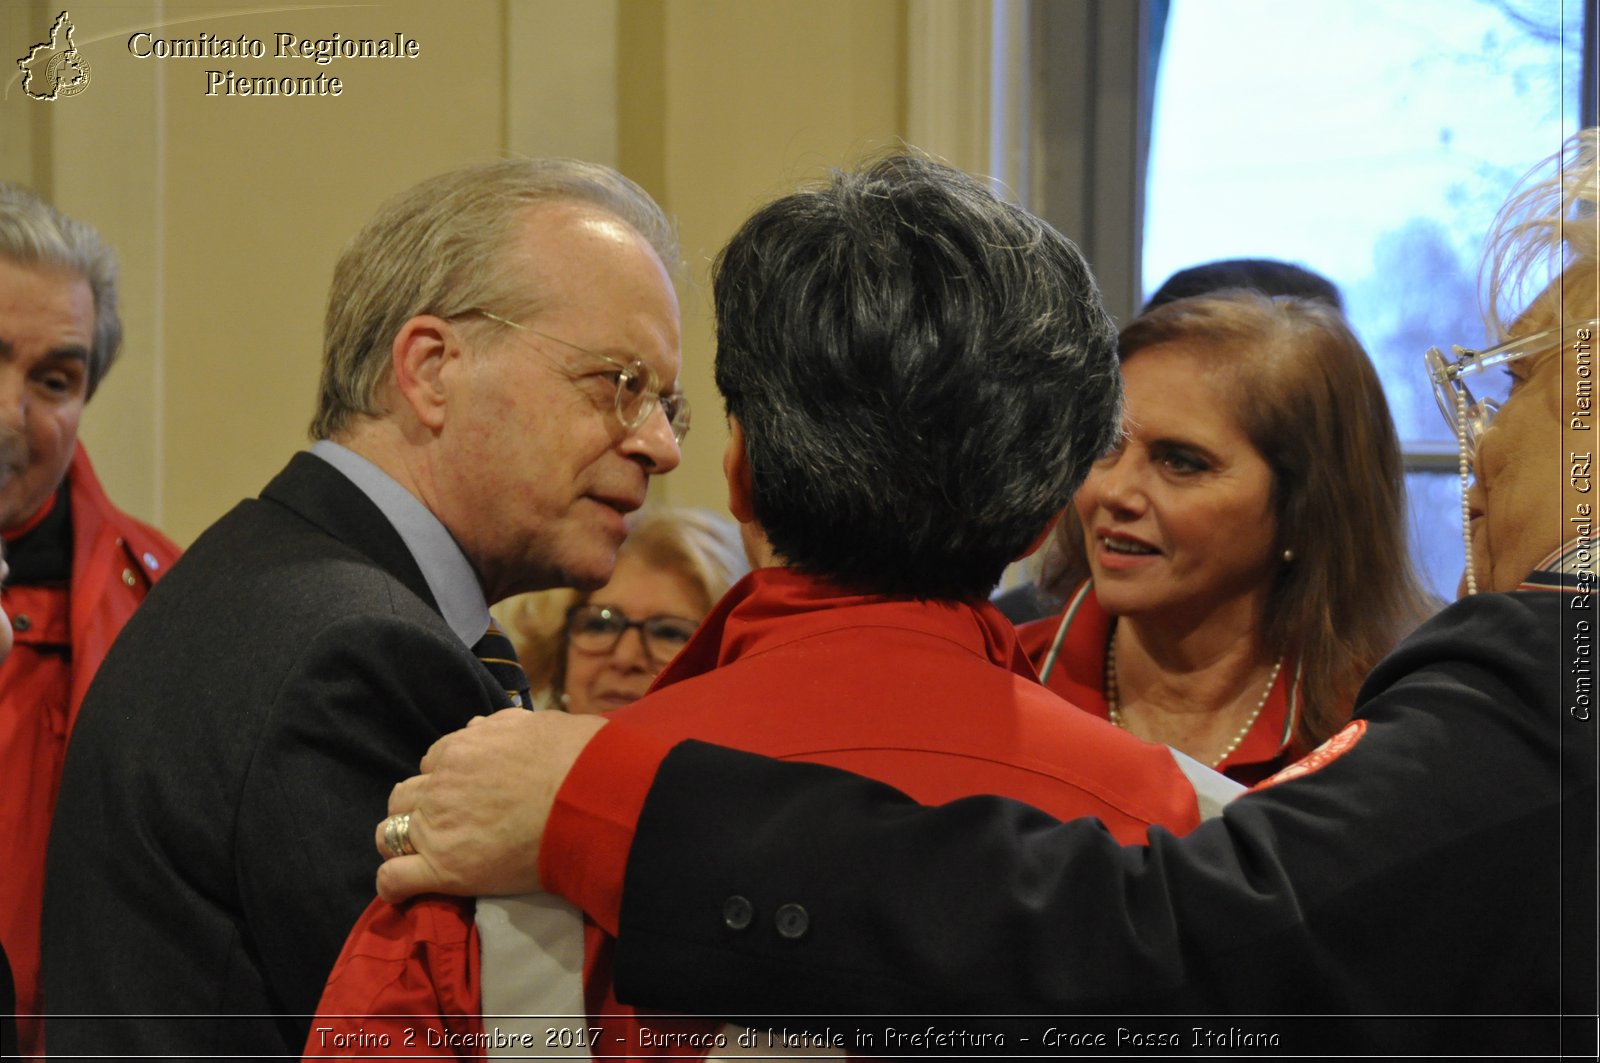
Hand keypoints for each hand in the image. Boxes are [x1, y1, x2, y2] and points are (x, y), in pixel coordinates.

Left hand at [375, 708, 607, 901]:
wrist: (589, 798)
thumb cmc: (576, 759)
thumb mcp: (537, 725)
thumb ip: (502, 726)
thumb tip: (481, 727)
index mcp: (462, 748)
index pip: (433, 761)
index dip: (445, 777)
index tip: (462, 792)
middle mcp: (441, 784)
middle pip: (405, 795)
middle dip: (418, 806)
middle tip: (445, 823)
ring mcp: (437, 827)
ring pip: (389, 832)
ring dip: (401, 840)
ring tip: (422, 854)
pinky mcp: (444, 869)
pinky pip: (394, 879)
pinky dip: (392, 886)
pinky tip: (400, 891)